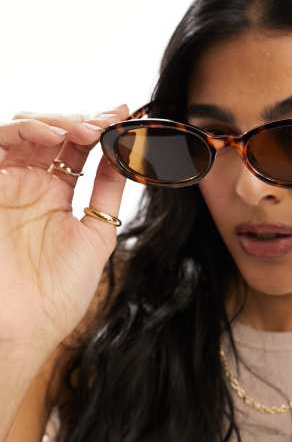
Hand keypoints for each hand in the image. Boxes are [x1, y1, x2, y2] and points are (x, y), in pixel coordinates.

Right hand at [0, 104, 129, 354]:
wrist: (23, 327)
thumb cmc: (56, 293)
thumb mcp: (95, 235)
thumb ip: (108, 194)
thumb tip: (129, 157)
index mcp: (54, 198)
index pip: (78, 151)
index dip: (101, 129)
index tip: (129, 115)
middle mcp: (29, 185)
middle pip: (54, 133)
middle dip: (85, 120)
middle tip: (112, 119)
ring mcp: (6, 183)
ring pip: (27, 130)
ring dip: (60, 121)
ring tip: (90, 129)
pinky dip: (28, 130)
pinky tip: (58, 136)